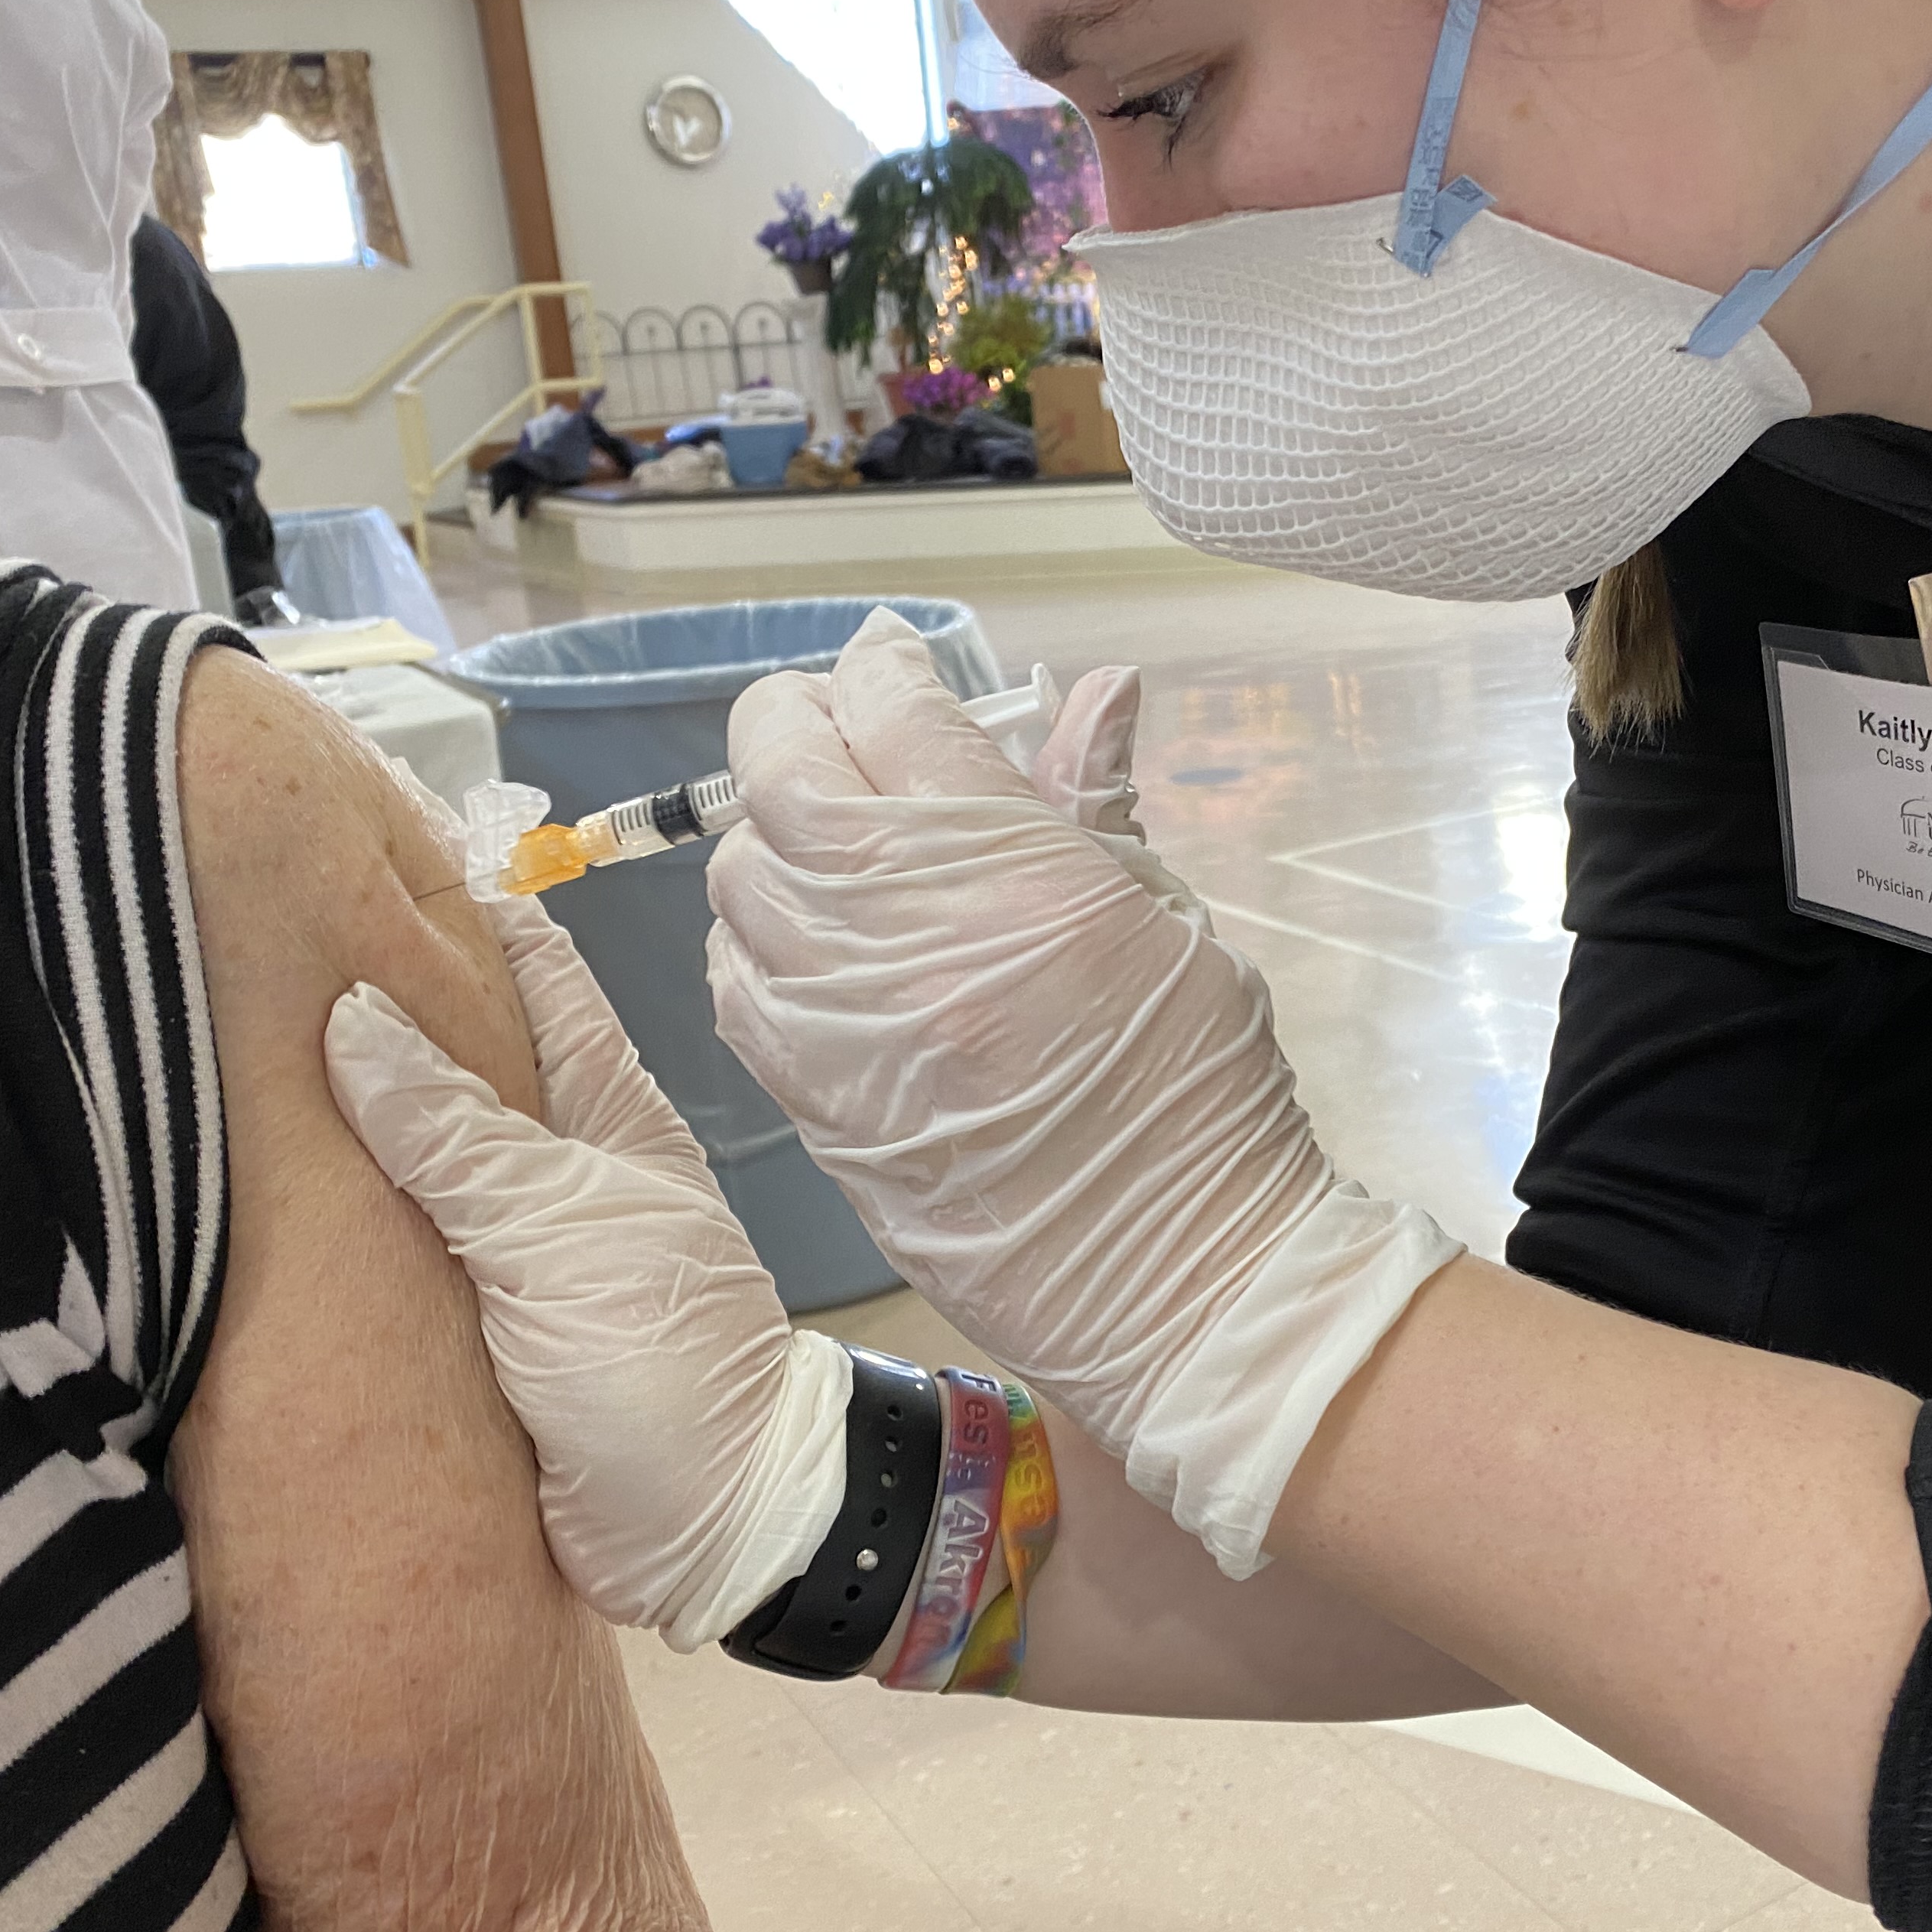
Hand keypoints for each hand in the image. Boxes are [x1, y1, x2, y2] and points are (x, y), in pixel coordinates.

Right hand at [325, 769, 850, 1649]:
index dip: (459, 909)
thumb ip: (455, 1135)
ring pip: (407, 1153)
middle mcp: (550, 1160)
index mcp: (599, 1112)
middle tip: (241, 945)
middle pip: (451, 1059)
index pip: (526, 974)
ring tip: (212, 1052)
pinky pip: (388, 1250)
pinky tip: (245, 1193)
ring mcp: (505, 1240)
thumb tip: (354, 1011)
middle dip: (368, 1007)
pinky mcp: (464, 1322)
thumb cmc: (665, 1362)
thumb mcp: (556, 1234)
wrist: (711, 1529)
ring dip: (333, 1118)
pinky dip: (331, 1220)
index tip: (358, 842)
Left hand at [705, 611, 1461, 1576]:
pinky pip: (732, 980)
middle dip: (799, 723)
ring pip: (738, 872)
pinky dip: (754, 938)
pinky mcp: (808, 1096)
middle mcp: (900, 930)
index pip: (891, 711)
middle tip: (840, 724)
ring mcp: (838, 1016)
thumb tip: (1096, 685)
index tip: (893, 658)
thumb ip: (1095, 799)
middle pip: (781, 772)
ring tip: (828, 839)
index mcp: (1010, 867)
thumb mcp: (1168, 920)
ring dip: (772, 833)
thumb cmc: (1198, 1089)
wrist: (1175, 1273)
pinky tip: (807, 942)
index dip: (882, 663)